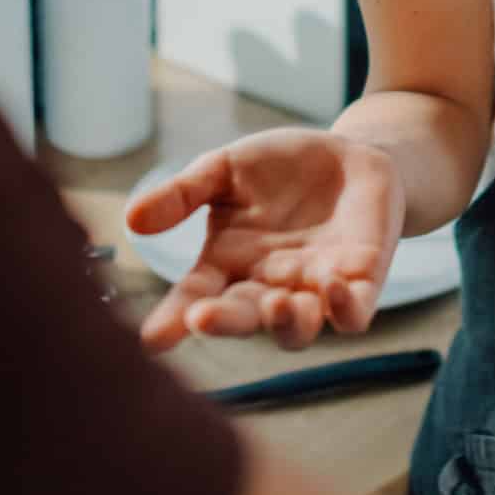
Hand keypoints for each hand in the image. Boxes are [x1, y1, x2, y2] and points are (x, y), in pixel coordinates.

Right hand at [125, 129, 405, 351]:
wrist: (350, 155)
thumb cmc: (281, 167)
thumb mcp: (225, 169)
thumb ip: (184, 194)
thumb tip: (133, 220)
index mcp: (229, 264)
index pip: (195, 298)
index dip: (173, 320)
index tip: (152, 339)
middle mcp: (267, 286)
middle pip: (242, 318)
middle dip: (224, 322)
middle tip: (203, 318)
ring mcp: (313, 289)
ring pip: (297, 330)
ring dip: (285, 324)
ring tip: (276, 302)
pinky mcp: (361, 283)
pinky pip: (352, 316)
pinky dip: (344, 310)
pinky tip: (332, 286)